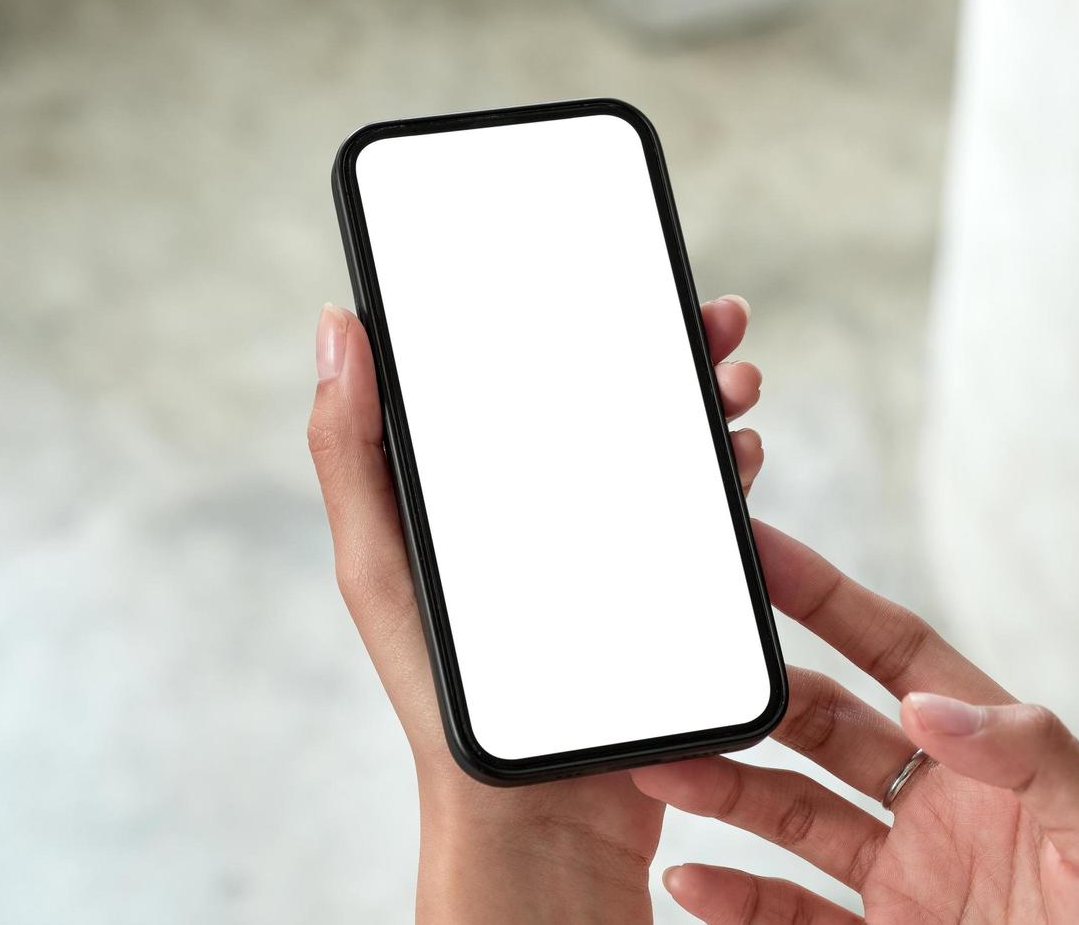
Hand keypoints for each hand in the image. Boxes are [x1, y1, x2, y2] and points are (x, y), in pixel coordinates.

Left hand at [307, 295, 765, 921]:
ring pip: (655, 444)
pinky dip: (723, 474)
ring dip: (700, 398)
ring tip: (732, 372)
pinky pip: (696, 514)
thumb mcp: (381, 565)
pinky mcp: (651, 589)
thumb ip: (352, 454)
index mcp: (465, 491)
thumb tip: (337, 327)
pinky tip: (741, 455)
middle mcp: (533, 508)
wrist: (537, 814)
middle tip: (699, 310)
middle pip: (596, 397)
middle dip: (655, 344)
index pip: (505, 378)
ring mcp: (596, 546)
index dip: (544, 310)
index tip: (584, 263)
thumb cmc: (441, 698)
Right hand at [630, 523, 1078, 922]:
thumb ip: (1041, 758)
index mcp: (995, 761)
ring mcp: (903, 878)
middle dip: (755, 702)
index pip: (897, 655)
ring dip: (724, 789)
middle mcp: (938, 809)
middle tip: (693, 684)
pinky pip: (785, 913)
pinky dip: (732, 897)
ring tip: (665, 771)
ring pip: (789, 814)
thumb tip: (930, 702)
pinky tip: (691, 879)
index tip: (763, 554)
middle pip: (822, 730)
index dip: (828, 599)